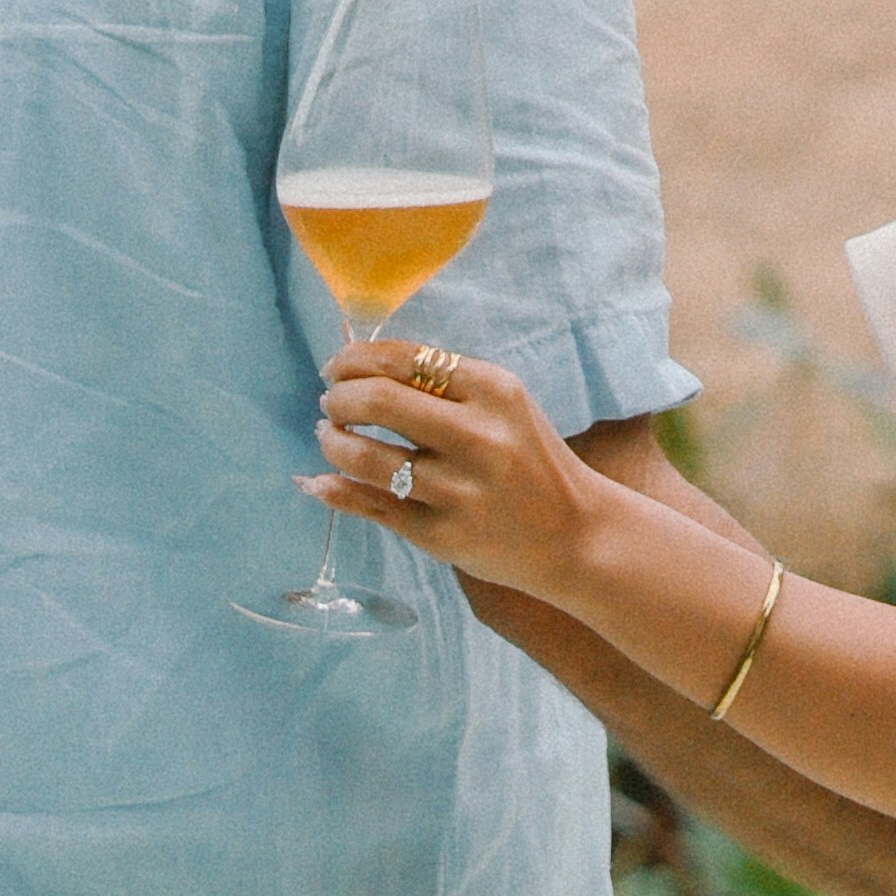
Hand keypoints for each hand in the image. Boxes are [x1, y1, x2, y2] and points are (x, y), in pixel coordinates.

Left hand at [319, 333, 611, 617]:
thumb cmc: (530, 458)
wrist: (574, 534)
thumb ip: (443, 383)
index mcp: (493, 390)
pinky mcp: (442, 537)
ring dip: (333, 442)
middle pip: (379, 402)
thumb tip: (362, 364)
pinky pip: (373, 508)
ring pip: (366, 458)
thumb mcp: (504, 404)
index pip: (404, 358)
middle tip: (329, 402)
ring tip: (329, 437)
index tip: (335, 366)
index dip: (356, 359)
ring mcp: (458, 491)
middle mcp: (477, 437)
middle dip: (338, 398)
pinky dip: (335, 491)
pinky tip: (320, 481)